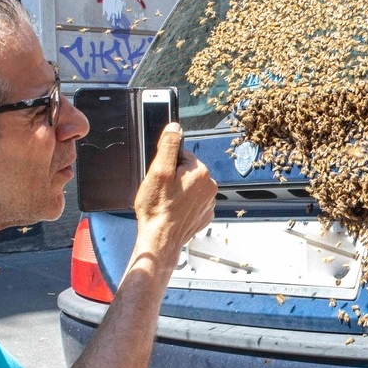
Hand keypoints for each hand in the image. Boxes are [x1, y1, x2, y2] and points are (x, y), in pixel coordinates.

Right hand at [133, 122, 216, 265]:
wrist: (160, 240)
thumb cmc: (157, 209)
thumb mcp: (158, 172)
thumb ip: (168, 146)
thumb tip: (175, 128)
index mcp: (201, 172)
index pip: (182, 156)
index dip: (168, 165)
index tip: (161, 178)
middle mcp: (210, 186)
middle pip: (187, 171)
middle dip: (174, 178)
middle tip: (162, 191)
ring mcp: (209, 202)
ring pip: (190, 187)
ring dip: (179, 191)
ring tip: (167, 203)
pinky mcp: (204, 215)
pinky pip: (193, 202)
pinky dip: (184, 204)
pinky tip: (173, 211)